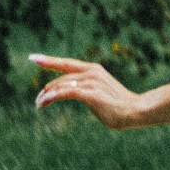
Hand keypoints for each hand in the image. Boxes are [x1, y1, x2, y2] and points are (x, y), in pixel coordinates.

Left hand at [29, 55, 169, 127]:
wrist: (136, 111)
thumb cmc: (119, 106)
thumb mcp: (100, 94)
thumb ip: (87, 91)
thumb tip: (73, 93)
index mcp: (93, 70)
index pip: (66, 63)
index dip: (49, 60)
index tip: (33, 58)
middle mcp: (91, 72)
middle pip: (61, 78)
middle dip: (47, 89)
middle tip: (38, 101)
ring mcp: (90, 81)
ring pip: (61, 85)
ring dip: (47, 95)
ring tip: (39, 105)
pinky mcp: (90, 93)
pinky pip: (66, 92)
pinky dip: (54, 96)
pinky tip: (46, 100)